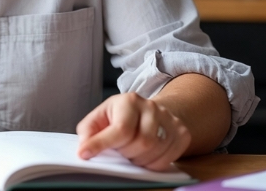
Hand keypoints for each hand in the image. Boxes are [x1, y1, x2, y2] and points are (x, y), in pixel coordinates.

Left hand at [76, 92, 191, 170]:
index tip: (85, 154)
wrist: (149, 112)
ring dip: (138, 160)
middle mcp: (152, 108)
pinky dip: (151, 164)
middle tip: (119, 150)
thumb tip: (84, 148)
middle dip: (125, 153)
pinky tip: (144, 155)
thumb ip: (88, 131)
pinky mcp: (182, 134)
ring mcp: (170, 120)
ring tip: (131, 152)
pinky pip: (166, 160)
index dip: (102, 145)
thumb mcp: (100, 117)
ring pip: (154, 152)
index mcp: (129, 100)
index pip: (120, 129)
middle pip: (141, 143)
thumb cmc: (120, 117)